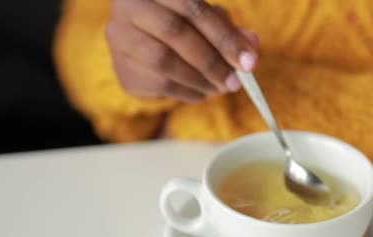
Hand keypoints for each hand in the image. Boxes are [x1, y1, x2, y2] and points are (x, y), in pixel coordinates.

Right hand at [106, 0, 258, 101]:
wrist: (144, 45)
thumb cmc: (181, 25)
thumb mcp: (207, 20)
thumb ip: (228, 29)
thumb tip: (252, 43)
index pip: (193, 8)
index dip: (224, 36)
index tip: (249, 62)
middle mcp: (130, 6)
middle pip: (175, 32)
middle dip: (212, 61)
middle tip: (234, 82)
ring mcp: (120, 37)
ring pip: (164, 61)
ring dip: (200, 79)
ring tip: (220, 88)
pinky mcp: (122, 68)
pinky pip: (159, 84)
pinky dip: (188, 92)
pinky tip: (202, 91)